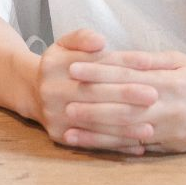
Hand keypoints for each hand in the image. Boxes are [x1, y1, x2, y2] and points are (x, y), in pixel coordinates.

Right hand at [34, 29, 147, 153]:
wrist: (32, 92)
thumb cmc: (59, 66)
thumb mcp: (65, 44)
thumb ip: (83, 37)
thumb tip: (100, 41)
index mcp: (55, 65)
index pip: (95, 64)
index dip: (123, 64)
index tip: (148, 66)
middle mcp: (52, 91)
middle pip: (95, 94)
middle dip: (127, 96)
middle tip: (154, 96)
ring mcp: (54, 116)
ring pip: (96, 123)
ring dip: (125, 128)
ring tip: (151, 127)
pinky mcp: (59, 136)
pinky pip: (92, 143)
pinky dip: (117, 146)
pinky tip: (138, 147)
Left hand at [64, 50, 185, 153]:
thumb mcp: (182, 61)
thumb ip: (150, 61)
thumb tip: (120, 56)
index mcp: (167, 81)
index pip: (125, 76)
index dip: (98, 73)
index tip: (73, 69)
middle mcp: (165, 107)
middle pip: (121, 106)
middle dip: (90, 106)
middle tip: (62, 103)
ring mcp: (168, 130)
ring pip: (126, 131)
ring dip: (96, 133)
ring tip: (70, 130)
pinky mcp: (171, 147)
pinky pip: (140, 148)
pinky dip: (117, 148)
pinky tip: (98, 148)